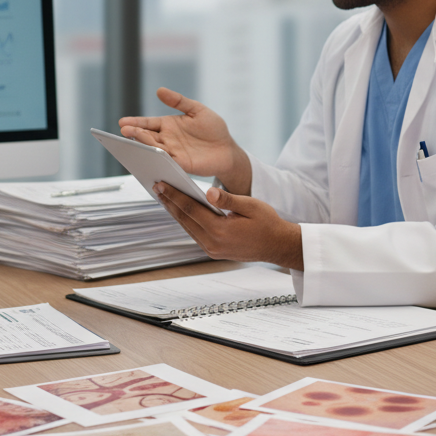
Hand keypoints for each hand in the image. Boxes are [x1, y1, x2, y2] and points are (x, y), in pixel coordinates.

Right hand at [118, 88, 252, 193]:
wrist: (227, 149)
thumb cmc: (213, 129)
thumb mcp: (196, 109)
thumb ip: (179, 101)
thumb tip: (160, 90)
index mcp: (168, 125)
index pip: (148, 123)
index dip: (135, 123)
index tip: (123, 122)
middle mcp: (167, 139)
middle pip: (147, 136)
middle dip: (134, 133)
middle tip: (124, 131)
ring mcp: (172, 152)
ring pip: (154, 148)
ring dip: (143, 144)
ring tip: (133, 139)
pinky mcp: (181, 164)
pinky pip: (166, 160)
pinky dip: (157, 158)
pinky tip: (150, 154)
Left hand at [153, 182, 302, 269]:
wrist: (278, 246)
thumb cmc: (268, 223)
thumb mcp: (251, 206)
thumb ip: (228, 199)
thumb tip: (208, 191)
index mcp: (221, 231)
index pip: (191, 210)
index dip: (174, 196)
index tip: (161, 184)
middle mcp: (213, 243)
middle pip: (184, 220)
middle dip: (169, 202)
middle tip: (156, 187)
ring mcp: (212, 250)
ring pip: (187, 228)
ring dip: (175, 212)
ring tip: (164, 197)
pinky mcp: (213, 251)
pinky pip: (195, 234)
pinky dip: (186, 221)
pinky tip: (180, 210)